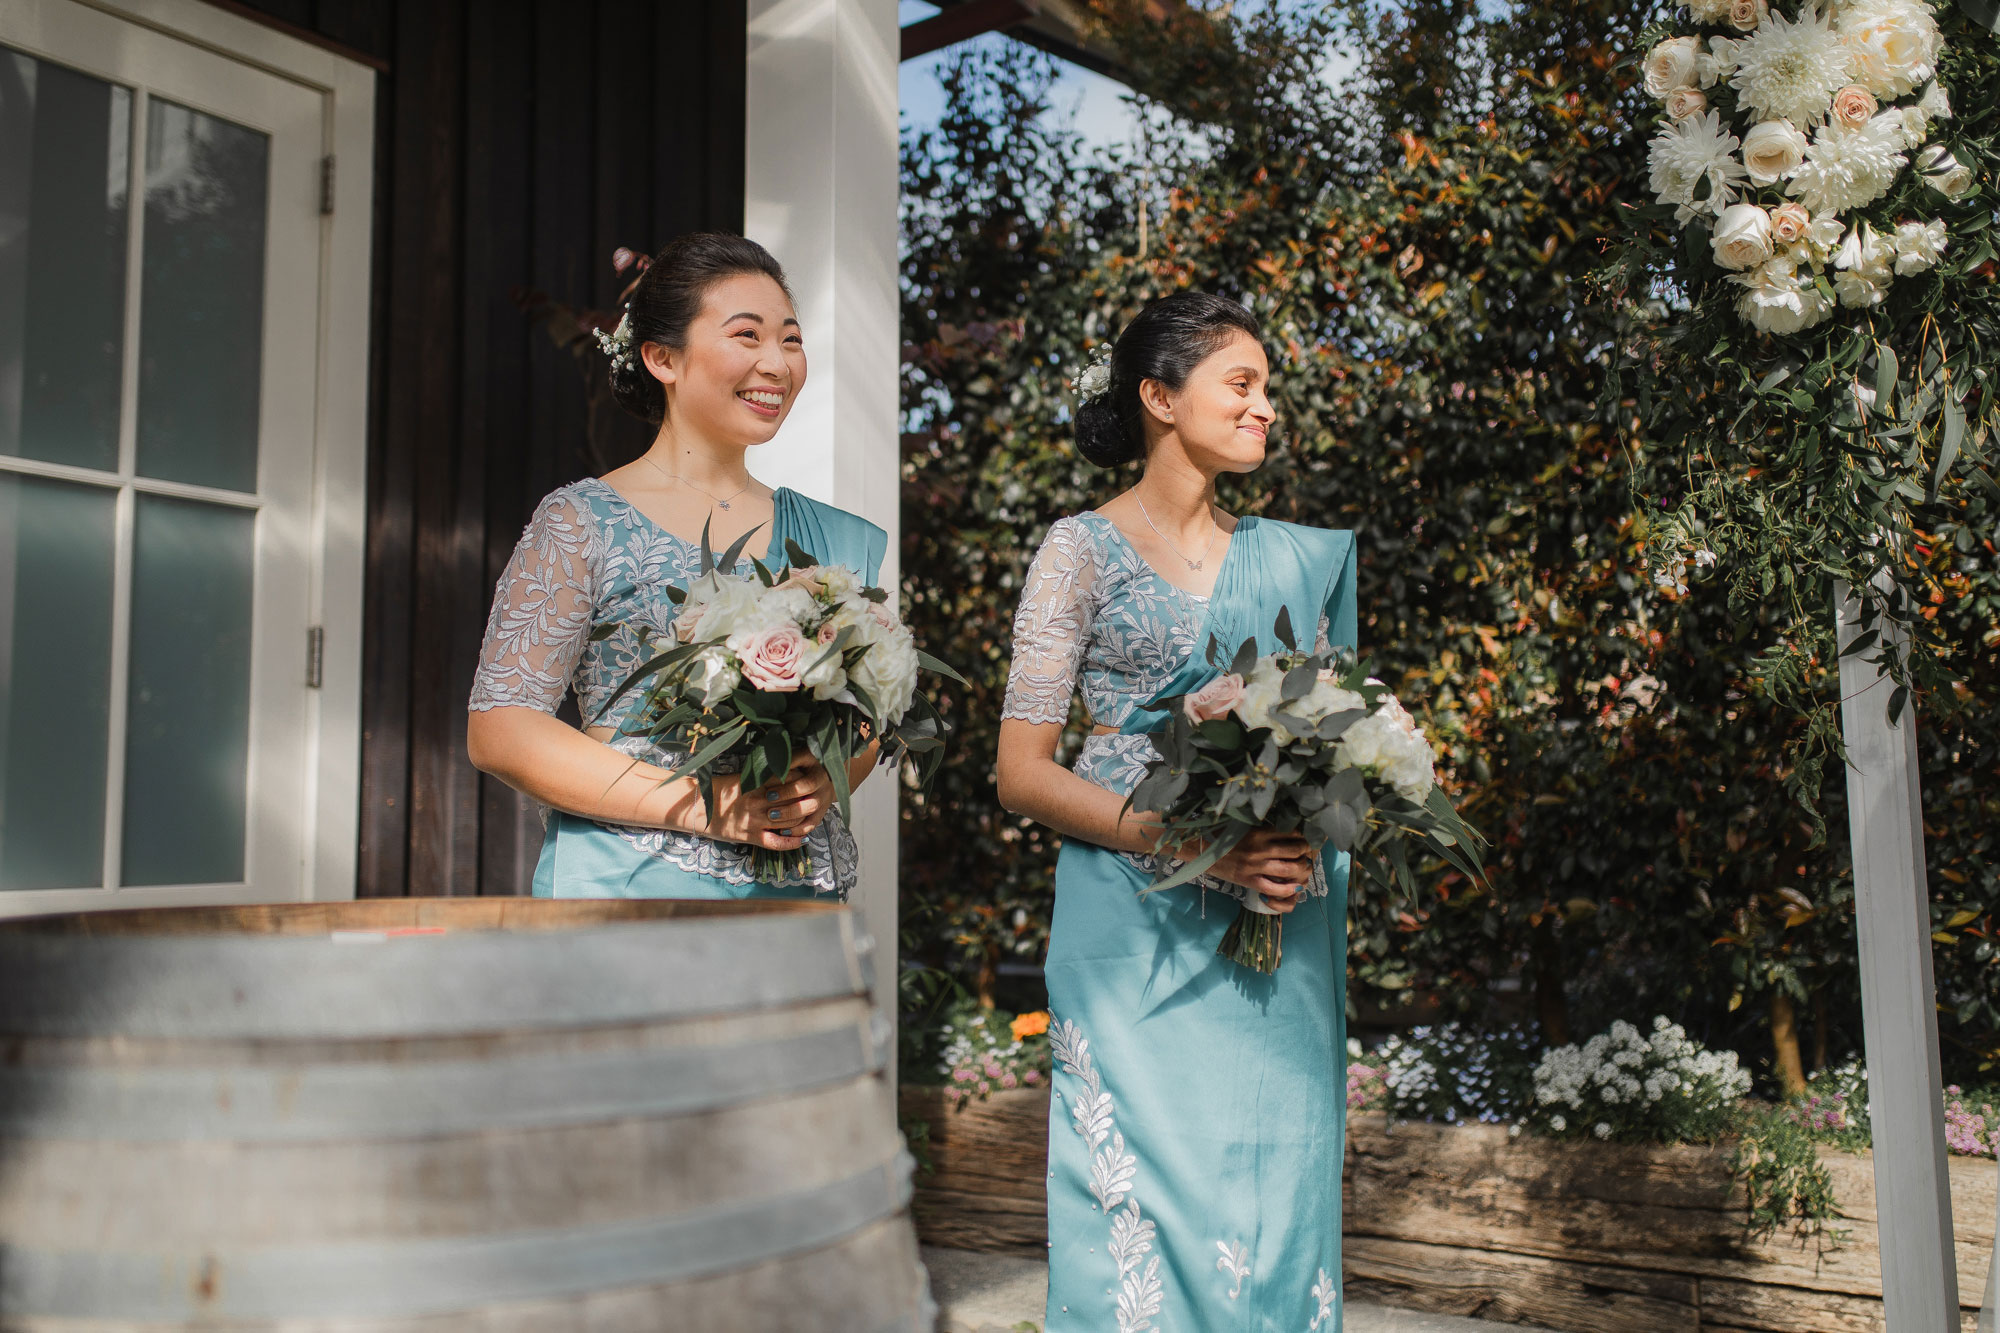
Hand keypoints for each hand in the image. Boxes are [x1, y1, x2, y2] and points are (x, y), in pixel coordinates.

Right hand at [697, 759, 834, 850]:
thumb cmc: (718, 789)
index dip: (801, 780)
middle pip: (792, 801)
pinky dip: (791, 842)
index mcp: (754, 784)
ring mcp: (754, 821)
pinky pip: (775, 842)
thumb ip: (761, 774)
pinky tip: (802, 839)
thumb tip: (784, 767)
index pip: (787, 780)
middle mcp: (757, 802)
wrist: (696, 808)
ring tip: (812, 814)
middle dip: (806, 799)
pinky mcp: (750, 836)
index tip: (810, 777)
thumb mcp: (740, 777)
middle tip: (818, 795)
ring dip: (803, 819)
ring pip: (788, 821)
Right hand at [1204, 829, 1313, 913]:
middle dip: (1306, 852)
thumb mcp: (1245, 827)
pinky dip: (1289, 889)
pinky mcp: (1250, 882)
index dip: (1302, 837)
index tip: (1303, 839)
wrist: (1203, 852)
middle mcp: (1259, 849)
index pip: (1292, 833)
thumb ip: (1265, 828)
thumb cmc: (1224, 837)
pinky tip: (1295, 887)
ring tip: (1303, 867)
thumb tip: (1288, 828)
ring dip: (1302, 869)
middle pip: (1295, 850)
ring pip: (1290, 869)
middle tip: (1306, 853)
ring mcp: (1255, 867)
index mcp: (1259, 832)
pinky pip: (1276, 889)